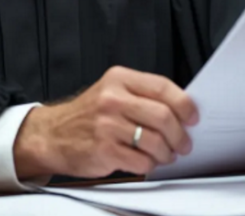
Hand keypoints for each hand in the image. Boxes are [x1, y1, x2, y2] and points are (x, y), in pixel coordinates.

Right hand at [12, 66, 198, 179]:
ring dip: (167, 153)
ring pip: (155, 141)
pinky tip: (146, 162)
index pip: (162, 87)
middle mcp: (112, 99)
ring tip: (165, 155)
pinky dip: (150, 165)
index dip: (184, 104)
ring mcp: (107, 125)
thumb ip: (141, 95)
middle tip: (183, 143)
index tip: (192, 117)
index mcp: (118, 79)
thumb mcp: (111, 91)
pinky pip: (141, 161)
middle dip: (180, 134)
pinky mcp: (104, 150)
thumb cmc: (87, 115)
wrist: (51, 135)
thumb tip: (180, 110)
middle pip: (163, 116)